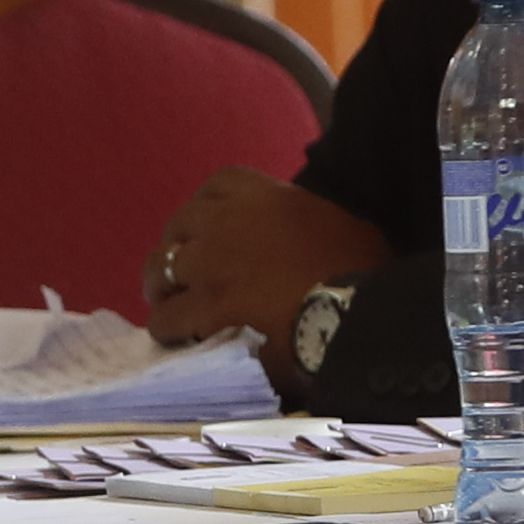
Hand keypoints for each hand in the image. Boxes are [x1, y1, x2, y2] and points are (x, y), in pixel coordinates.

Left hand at [141, 165, 385, 350]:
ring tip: (170, 306)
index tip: (208, 230)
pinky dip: (166, 327)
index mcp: (265, 197)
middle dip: (177, 247)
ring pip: (161, 267)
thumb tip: (309, 231)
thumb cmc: (362, 270)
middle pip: (179, 224)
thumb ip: (310, 220)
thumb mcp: (342, 225)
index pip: (218, 185)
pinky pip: (166, 317)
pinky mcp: (204, 308)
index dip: (206, 209)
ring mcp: (210, 264)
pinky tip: (176, 339)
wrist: (355, 313)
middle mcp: (228, 222)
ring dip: (161, 286)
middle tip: (183, 274)